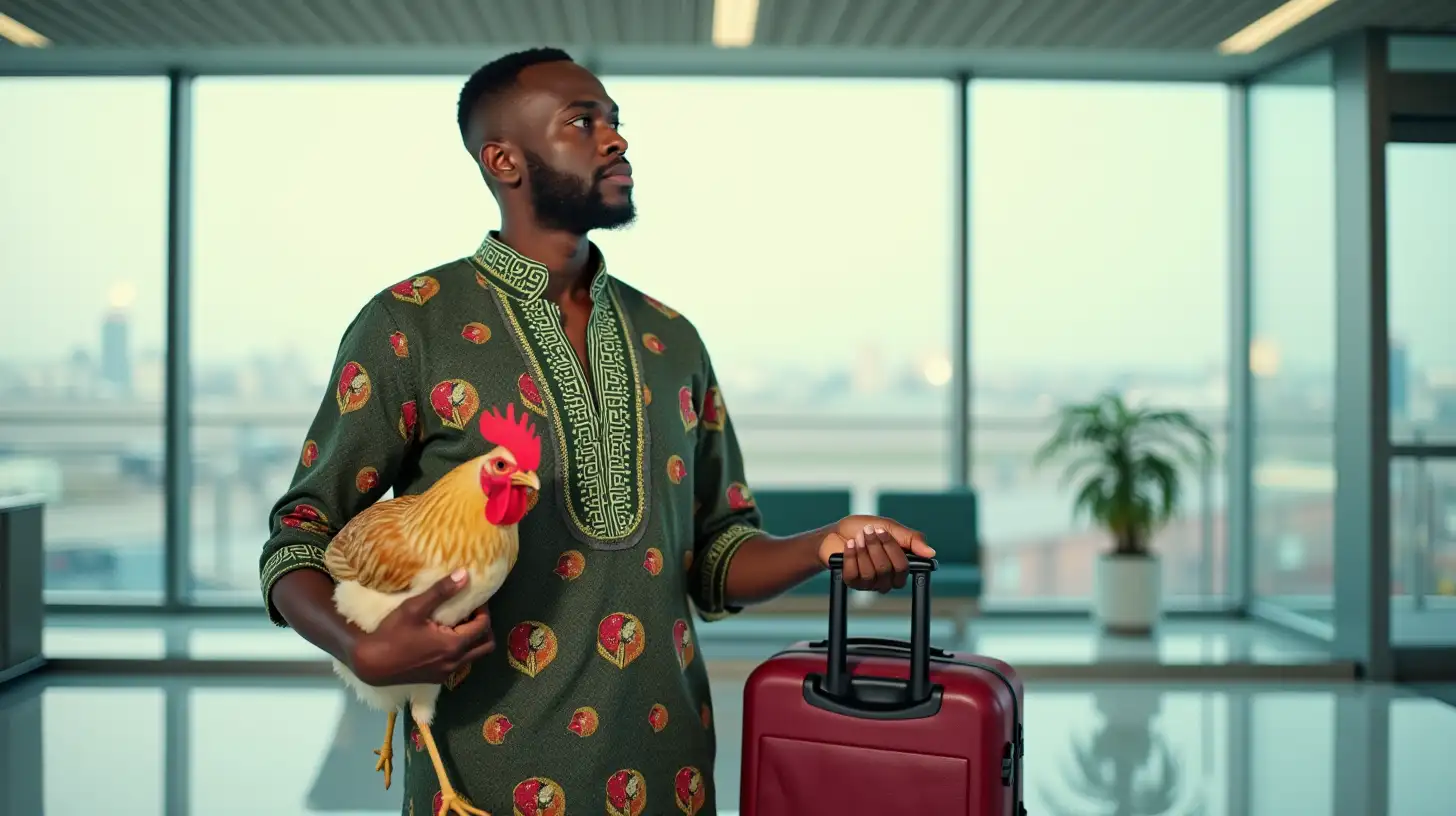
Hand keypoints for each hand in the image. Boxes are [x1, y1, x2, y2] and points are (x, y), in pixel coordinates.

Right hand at [348, 571, 495, 685]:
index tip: (475, 600)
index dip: (483, 611)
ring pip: (473, 658)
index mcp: (454, 645)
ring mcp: (446, 674)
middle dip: (484, 629)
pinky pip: (459, 665)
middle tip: (472, 614)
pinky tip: (444, 639)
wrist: (370, 663)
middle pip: (486, 646)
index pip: (483, 627)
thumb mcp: (415, 608)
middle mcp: (455, 663)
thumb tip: (465, 574)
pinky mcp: (436, 679)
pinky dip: (460, 652)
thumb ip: (442, 591)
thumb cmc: (392, 633)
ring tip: (459, 625)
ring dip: (473, 641)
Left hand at [817, 516, 935, 592]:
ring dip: (863, 550)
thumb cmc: (864, 528)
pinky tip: (849, 545)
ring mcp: (870, 583)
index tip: (882, 530)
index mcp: (900, 565)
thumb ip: (911, 539)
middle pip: (887, 570)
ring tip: (857, 537)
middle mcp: (887, 578)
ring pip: (871, 573)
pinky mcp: (853, 583)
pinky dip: (851, 556)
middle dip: (875, 547)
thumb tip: (931, 553)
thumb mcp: (890, 527)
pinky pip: (854, 574)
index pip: (904, 567)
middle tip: (868, 531)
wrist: (836, 531)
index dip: (892, 549)